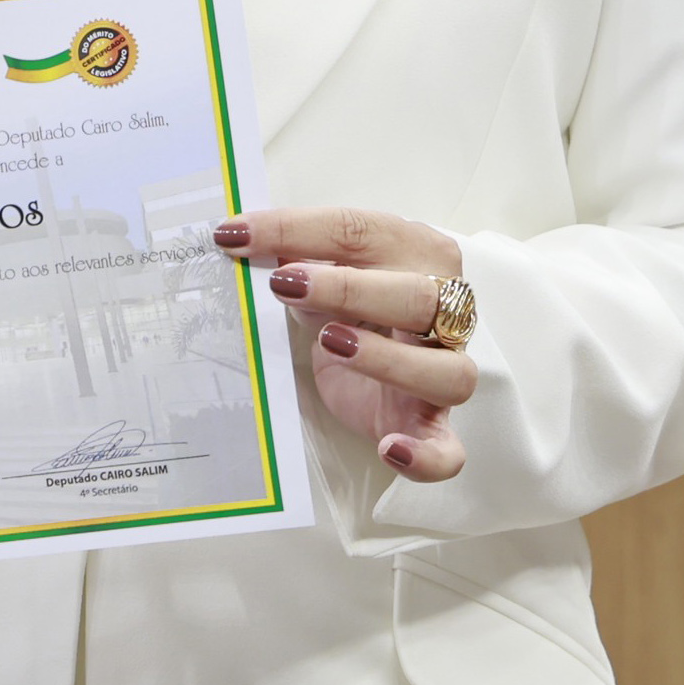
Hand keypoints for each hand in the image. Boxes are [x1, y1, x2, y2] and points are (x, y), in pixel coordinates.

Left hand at [220, 207, 476, 482]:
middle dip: (348, 289)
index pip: (360, 232)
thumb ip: (295, 258)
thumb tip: (240, 239)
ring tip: (330, 344)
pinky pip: (447, 449)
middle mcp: (445, 310)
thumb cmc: (352, 307)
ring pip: (446, 372)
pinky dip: (425, 455)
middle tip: (284, 285)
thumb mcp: (322, 275)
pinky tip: (389, 449)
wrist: (378, 366)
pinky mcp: (434, 427)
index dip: (296, 229)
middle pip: (415, 296)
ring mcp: (445, 370)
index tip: (236, 235)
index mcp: (416, 253)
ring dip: (389, 361)